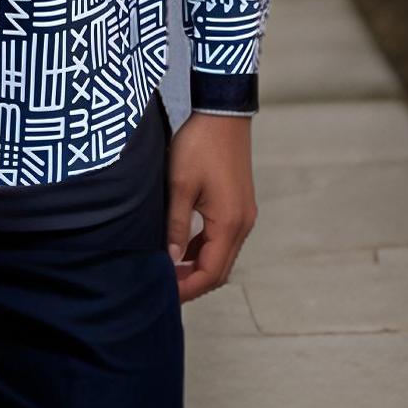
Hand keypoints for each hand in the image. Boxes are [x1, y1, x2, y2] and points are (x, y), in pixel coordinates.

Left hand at [166, 112, 256, 303]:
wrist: (222, 112)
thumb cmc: (199, 144)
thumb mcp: (179, 185)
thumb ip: (176, 226)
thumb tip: (171, 260)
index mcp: (229, 222)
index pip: (211, 273)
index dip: (187, 288)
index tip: (163, 294)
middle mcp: (242, 223)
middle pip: (220, 270)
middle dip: (193, 282)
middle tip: (163, 286)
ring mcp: (243, 214)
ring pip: (223, 255)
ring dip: (199, 266)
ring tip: (169, 269)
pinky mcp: (239, 204)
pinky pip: (223, 238)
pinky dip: (205, 249)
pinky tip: (183, 246)